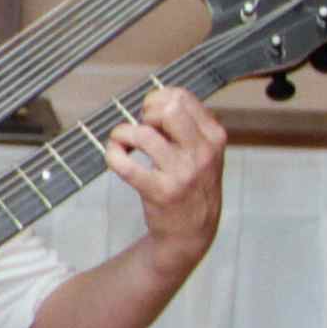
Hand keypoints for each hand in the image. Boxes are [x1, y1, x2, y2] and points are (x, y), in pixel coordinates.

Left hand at [106, 83, 226, 262]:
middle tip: (143, 128)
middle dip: (146, 112)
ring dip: (122, 134)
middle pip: (168, 109)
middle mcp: (202, 153)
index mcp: (214, 136)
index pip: (182, 98)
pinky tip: (116, 156)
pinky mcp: (159, 191)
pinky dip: (112, 154)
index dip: (157, 100)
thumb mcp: (204, 151)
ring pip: (142, 135)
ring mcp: (181, 173)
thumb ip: (187, 124)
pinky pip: (125, 164)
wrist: (193, 230)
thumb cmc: (192, 183)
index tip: (151, 115)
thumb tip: (155, 97)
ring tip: (124, 144)